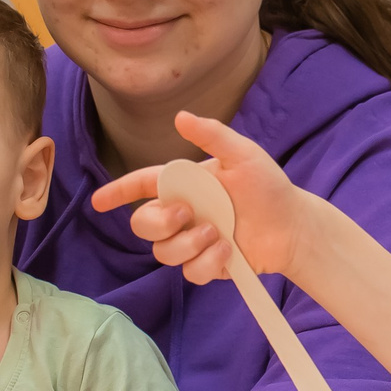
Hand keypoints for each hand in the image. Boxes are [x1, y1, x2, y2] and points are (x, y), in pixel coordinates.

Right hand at [91, 110, 311, 284]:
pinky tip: (228, 253)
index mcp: (185, 185)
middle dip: (157, 222)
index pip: (142, 185)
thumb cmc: (269, 187)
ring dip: (188, 244)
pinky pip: (189, 273)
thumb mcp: (244, 155)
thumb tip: (180, 117)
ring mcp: (192, 242)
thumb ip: (213, 136)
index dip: (118, 192)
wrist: (293, 226)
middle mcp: (183, 214)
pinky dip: (207, 263)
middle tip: (187, 214)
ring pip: (163, 252)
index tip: (98, 201)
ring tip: (219, 235)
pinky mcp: (206, 266)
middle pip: (142, 224)